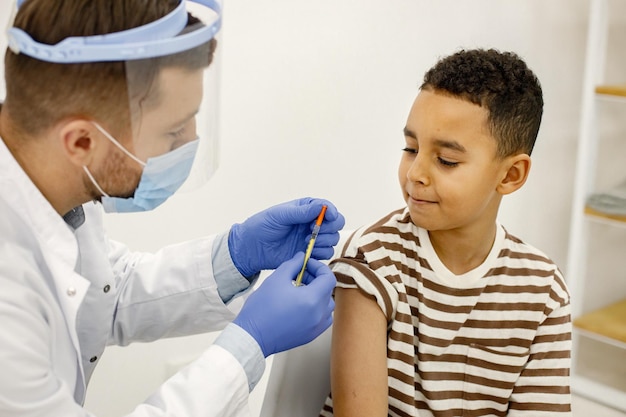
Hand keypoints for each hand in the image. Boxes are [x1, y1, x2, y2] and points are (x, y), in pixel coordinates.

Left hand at [228, 197, 344, 276]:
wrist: (252, 248)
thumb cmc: (263, 226)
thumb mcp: (281, 215)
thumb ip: (302, 212)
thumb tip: (322, 207)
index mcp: (307, 208)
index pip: (328, 208)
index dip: (332, 212)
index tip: (328, 217)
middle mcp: (313, 223)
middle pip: (336, 224)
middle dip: (329, 228)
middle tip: (314, 231)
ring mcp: (312, 239)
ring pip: (333, 239)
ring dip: (324, 241)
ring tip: (305, 241)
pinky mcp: (310, 254)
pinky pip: (326, 254)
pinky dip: (320, 253)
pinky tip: (306, 251)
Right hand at [233, 252, 335, 356]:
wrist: (252, 336)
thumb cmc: (262, 309)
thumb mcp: (276, 279)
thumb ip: (292, 265)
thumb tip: (302, 258)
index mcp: (312, 299)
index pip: (328, 278)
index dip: (319, 267)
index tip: (307, 265)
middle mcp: (318, 314)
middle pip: (328, 290)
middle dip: (316, 279)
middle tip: (300, 275)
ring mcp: (316, 327)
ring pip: (327, 305)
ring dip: (318, 294)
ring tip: (300, 290)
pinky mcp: (311, 335)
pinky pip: (322, 319)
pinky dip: (317, 309)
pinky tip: (301, 305)